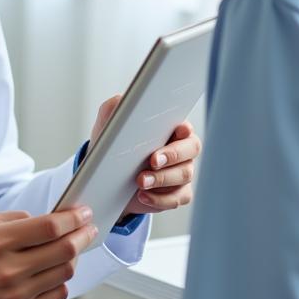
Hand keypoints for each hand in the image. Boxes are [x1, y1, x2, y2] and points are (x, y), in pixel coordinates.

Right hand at [0, 207, 97, 298]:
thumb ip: (22, 219)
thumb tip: (55, 220)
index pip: (50, 228)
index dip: (73, 218)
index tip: (83, 213)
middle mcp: (9, 270)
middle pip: (64, 251)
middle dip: (83, 235)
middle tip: (88, 228)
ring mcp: (16, 294)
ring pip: (65, 273)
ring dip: (74, 257)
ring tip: (71, 247)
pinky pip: (57, 295)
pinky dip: (62, 279)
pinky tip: (56, 269)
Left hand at [90, 96, 201, 216]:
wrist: (107, 177)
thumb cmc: (113, 144)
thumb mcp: (109, 122)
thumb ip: (116, 106)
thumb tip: (123, 100)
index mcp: (169, 128)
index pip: (185, 126)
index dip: (184, 129)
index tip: (176, 130)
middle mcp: (181, 149)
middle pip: (191, 149)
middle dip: (173, 155)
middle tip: (152, 160)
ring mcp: (182, 172)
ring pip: (184, 175)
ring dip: (162, 178)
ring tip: (140, 181)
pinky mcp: (176, 194)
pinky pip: (177, 198)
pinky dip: (160, 199)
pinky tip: (144, 196)